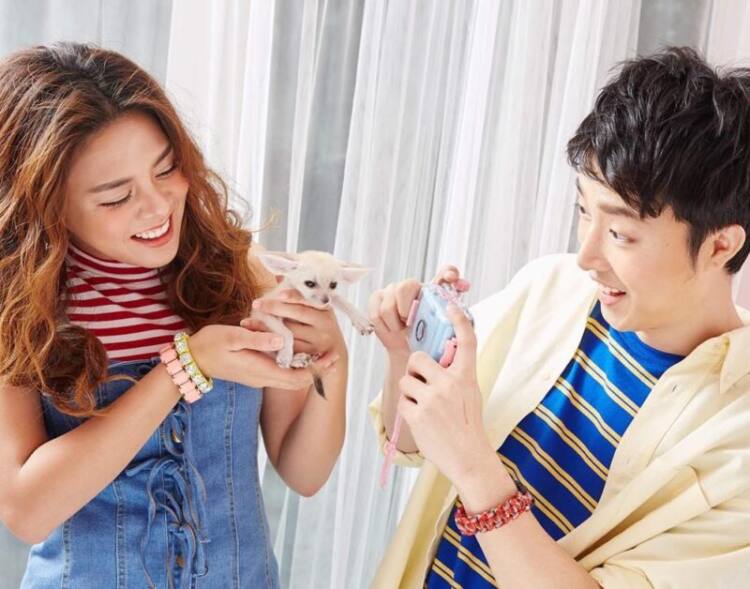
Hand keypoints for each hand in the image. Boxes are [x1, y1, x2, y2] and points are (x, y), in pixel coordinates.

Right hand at [188, 324, 337, 389]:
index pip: (297, 377)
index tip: (331, 356)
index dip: (317, 369)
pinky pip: (281, 369)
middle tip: (334, 351)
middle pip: (298, 378)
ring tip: (322, 348)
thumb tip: (281, 339)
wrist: (191, 359)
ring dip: (307, 364)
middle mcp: (264, 378)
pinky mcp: (257, 370)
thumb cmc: (210, 345)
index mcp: (261, 371)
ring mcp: (260, 376)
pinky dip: (294, 360)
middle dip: (317, 367)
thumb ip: (257, 340)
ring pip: (291, 374)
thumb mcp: (232, 338)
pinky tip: (300, 346)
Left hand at [241, 289, 347, 359]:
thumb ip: (298, 293)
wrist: (333, 351)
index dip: (293, 295)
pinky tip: (257, 338)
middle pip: (298, 314)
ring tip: (247, 322)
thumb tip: (278, 275)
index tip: (279, 293)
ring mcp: (318, 341)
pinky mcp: (310, 356)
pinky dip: (271, 342)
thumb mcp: (314, 308)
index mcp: (325, 308)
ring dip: (266, 328)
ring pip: (290, 332)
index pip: (308, 299)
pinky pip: (287, 348)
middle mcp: (325, 324)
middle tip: (255, 304)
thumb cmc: (319, 323)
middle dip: (274, 308)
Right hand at [368, 265, 467, 355]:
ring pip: (389, 304)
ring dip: (395, 323)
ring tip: (402, 329)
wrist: (408, 351)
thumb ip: (458, 320)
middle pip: (406, 285)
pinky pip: (376, 313)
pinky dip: (384, 327)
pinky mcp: (377, 298)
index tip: (452, 279)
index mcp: (434, 290)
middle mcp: (413, 286)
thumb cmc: (428, 339)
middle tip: (409, 323)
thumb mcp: (446, 332)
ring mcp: (393, 290)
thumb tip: (464, 304)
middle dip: (406, 308)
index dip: (448, 272)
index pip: (445, 272)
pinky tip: (392, 330)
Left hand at [396, 303, 497, 489]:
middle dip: (415, 370)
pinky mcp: (417, 416)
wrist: (468, 458)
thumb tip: (439, 357)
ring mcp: (432, 400)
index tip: (450, 306)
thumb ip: (456, 374)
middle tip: (423, 383)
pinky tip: (422, 420)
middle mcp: (449, 384)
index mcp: (466, 376)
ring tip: (425, 407)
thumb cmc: (468, 424)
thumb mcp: (470, 393)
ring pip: (405, 381)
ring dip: (410, 392)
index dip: (459, 320)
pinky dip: (408, 410)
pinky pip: (402, 401)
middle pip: (417, 359)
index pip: (466, 341)